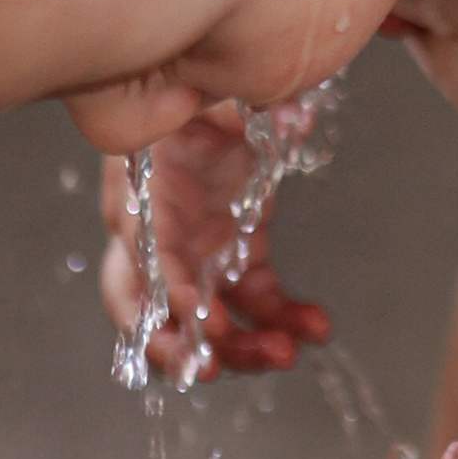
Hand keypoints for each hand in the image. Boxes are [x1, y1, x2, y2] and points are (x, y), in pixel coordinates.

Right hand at [97, 107, 330, 384]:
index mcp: (141, 193)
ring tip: (285, 353)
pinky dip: (281, 319)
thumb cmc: (197, 95)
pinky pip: (253, 302)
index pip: (141, 250)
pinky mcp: (233, 258)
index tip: (198, 311)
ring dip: (239, 345)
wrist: (213, 98)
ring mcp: (196, 253)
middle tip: (213, 366)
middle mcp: (158, 235)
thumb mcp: (210, 92)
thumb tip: (293, 115)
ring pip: (205, 319)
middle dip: (177, 344)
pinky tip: (316, 324)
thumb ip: (240, 106)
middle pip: (149, 308)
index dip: (164, 286)